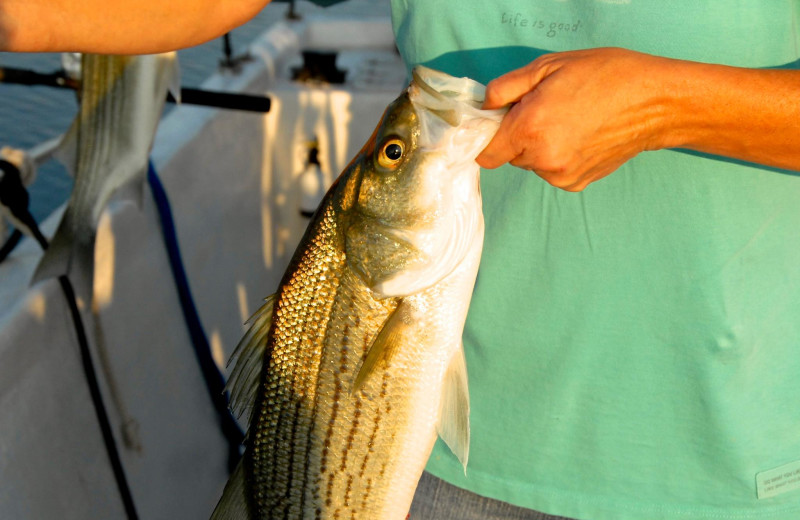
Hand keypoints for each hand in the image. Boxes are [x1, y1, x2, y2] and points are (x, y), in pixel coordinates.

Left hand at [476, 48, 670, 190]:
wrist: (654, 102)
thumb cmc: (604, 75)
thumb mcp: (548, 66)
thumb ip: (506, 88)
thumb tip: (484, 107)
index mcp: (529, 128)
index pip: (485, 154)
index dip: (489, 138)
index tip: (501, 123)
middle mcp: (542, 158)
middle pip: (509, 156)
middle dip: (519, 136)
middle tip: (545, 111)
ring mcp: (560, 175)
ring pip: (531, 164)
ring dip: (539, 147)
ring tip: (569, 121)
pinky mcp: (576, 183)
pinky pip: (552, 172)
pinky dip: (558, 157)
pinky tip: (580, 136)